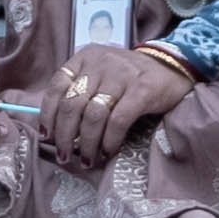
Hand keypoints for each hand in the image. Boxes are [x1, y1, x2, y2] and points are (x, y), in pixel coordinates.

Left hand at [40, 42, 192, 168]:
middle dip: (65, 136)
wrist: (172, 66)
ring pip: (93, 115)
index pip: (56, 86)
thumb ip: (80, 91)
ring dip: (87, 143)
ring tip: (88, 160)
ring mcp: (122, 75)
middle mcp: (101, 63)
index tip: (46, 137)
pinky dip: (109, 140)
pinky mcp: (142, 90)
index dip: (48, 114)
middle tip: (65, 156)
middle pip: (72, 104)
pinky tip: (107, 151)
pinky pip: (118, 120)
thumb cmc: (130, 77)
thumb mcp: (101, 74)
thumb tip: (54, 127)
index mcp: (85, 58)